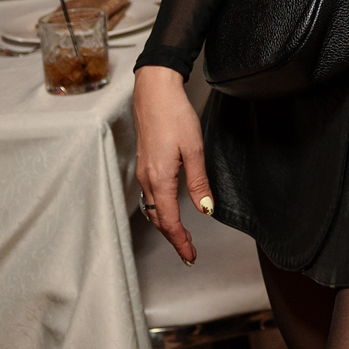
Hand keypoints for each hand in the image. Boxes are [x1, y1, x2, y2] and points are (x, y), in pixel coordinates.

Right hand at [134, 65, 212, 263]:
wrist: (154, 92)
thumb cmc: (174, 116)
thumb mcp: (194, 149)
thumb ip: (198, 181)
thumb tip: (205, 208)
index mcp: (159, 179)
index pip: (169, 221)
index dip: (180, 241)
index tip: (190, 255)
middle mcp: (147, 179)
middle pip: (158, 219)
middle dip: (173, 238)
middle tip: (188, 252)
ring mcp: (143, 172)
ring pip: (152, 209)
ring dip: (166, 225)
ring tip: (181, 236)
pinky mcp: (144, 164)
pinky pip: (150, 196)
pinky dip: (160, 210)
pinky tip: (169, 209)